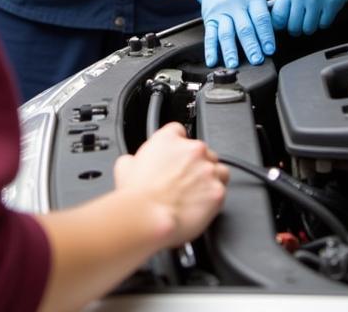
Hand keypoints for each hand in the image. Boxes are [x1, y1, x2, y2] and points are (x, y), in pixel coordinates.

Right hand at [113, 122, 228, 246]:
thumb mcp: (124, 165)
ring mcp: (207, 169)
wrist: (146, 216)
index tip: (176, 157)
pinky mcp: (217, 191)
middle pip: (202, 151)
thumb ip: (134, 158)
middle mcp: (191, 149)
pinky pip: (223, 190)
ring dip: (211, 178)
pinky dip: (215, 198)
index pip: (179, 131)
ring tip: (198, 193)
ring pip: (219, 168)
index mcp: (169, 139)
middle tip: (185, 181)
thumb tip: (133, 162)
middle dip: (195, 165)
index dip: (178, 146)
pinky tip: (202, 206)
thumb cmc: (135, 195)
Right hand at [193, 0, 284, 67]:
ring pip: (226, 33)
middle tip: (257, 60)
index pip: (260, 17)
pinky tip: (212, 61)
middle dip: (251, 46)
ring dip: (230, 50)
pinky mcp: (210, 17)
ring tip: (234, 65)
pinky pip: (209, 34)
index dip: (266, 34)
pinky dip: (210, 49)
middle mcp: (235, 3)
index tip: (271, 49)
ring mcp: (221, 11)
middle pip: (244, 28)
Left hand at [270, 0, 347, 35]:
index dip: (280, 25)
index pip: (278, 17)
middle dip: (296, 29)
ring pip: (308, 29)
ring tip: (312, 17)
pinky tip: (323, 13)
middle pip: (293, 27)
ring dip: (310, 27)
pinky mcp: (332, 4)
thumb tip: (272, 16)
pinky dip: (323, 22)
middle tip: (299, 24)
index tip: (284, 24)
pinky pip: (324, 25)